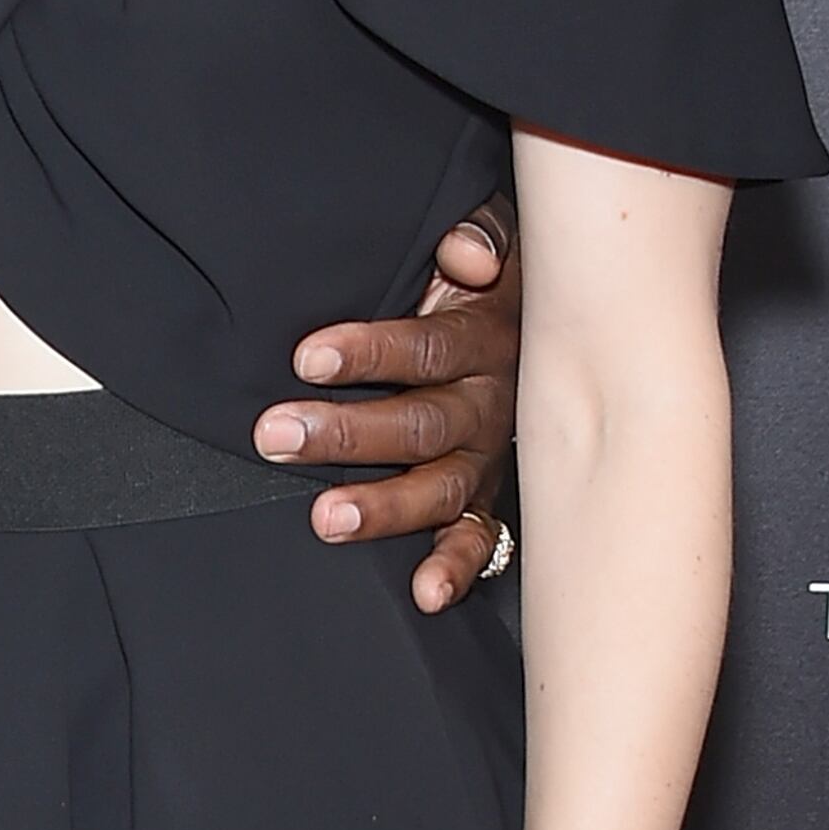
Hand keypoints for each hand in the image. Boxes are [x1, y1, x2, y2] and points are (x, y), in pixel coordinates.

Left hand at [258, 189, 519, 611]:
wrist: (552, 327)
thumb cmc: (485, 283)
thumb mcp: (495, 244)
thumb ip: (480, 236)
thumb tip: (465, 255)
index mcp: (483, 337)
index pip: (423, 347)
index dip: (368, 352)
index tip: (306, 357)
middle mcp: (490, 403)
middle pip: (420, 423)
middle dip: (346, 432)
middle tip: (275, 434)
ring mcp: (489, 455)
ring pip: (440, 487)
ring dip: (384, 506)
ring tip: (325, 518)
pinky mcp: (489, 495)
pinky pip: (480, 537)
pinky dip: (455, 566)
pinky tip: (426, 593)